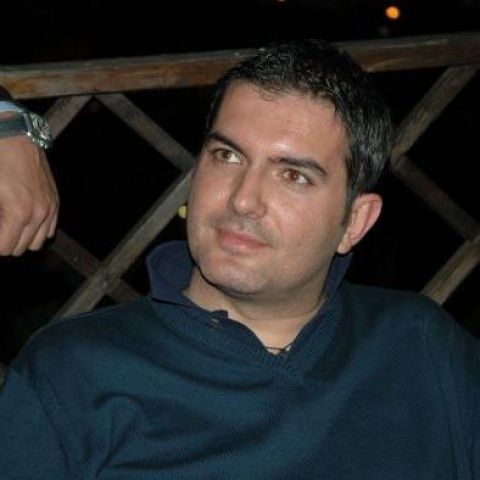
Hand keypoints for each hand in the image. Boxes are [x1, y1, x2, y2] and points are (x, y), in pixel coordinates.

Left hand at [0, 136, 58, 255]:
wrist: (15, 137)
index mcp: (19, 213)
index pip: (4, 247)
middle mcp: (39, 214)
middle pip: (20, 248)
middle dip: (4, 242)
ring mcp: (49, 208)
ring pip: (37, 243)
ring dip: (21, 239)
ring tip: (8, 226)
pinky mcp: (54, 201)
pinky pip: (49, 230)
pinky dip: (36, 230)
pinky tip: (23, 220)